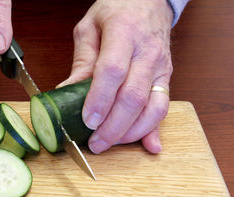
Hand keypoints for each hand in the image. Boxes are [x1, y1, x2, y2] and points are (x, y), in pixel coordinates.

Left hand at [58, 0, 172, 153]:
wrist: (150, 1)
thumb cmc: (118, 10)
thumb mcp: (89, 28)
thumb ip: (81, 61)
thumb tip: (66, 93)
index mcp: (123, 33)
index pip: (112, 71)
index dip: (99, 99)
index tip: (87, 120)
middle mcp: (146, 52)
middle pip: (133, 96)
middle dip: (113, 126)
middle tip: (95, 143)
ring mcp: (160, 67)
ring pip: (153, 107)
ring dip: (132, 132)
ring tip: (110, 143)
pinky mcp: (167, 78)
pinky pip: (163, 107)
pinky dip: (155, 129)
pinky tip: (150, 146)